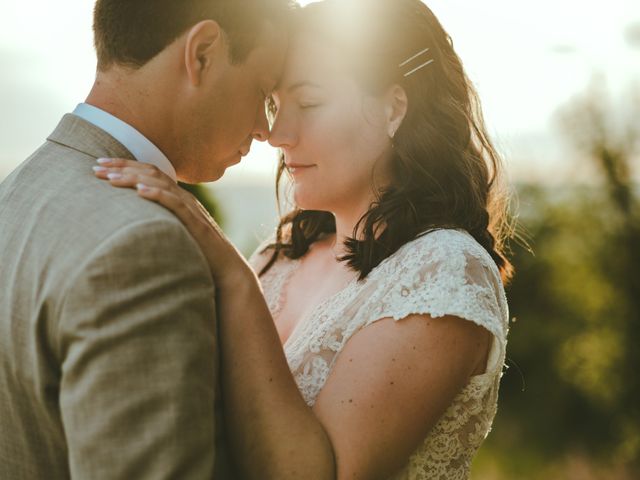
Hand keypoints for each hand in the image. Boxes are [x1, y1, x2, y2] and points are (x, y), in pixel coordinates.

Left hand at [93, 158, 249, 284]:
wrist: (226, 271)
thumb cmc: (197, 255)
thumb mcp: (172, 234)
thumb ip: (155, 223)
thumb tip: (126, 224)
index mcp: (177, 198)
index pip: (149, 173)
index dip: (124, 166)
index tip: (99, 165)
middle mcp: (184, 198)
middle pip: (151, 172)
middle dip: (122, 168)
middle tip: (96, 167)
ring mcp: (191, 209)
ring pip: (161, 184)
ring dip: (134, 179)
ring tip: (111, 178)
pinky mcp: (196, 223)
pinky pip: (176, 204)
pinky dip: (158, 195)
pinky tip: (140, 192)